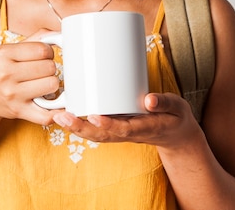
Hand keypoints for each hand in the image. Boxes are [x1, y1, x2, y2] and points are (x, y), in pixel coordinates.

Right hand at [0, 30, 60, 125]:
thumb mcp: (9, 50)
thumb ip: (35, 39)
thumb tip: (59, 32)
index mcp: (4, 54)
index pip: (42, 50)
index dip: (49, 52)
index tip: (44, 57)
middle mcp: (6, 74)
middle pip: (50, 67)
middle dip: (50, 68)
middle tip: (41, 72)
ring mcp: (12, 94)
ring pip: (52, 85)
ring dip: (51, 85)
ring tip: (42, 84)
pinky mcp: (18, 111)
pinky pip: (46, 114)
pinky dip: (55, 111)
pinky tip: (52, 103)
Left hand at [51, 93, 201, 147]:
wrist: (175, 134)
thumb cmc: (175, 117)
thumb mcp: (177, 108)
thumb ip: (165, 103)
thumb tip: (149, 99)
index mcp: (144, 128)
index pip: (123, 129)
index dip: (108, 124)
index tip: (94, 116)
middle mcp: (129, 133)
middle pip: (102, 135)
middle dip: (81, 127)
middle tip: (62, 117)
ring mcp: (121, 132)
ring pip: (95, 134)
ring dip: (75, 127)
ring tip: (57, 116)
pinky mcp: (116, 128)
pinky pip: (95, 130)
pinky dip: (80, 125)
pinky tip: (65, 116)